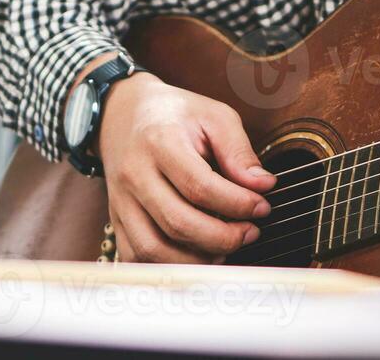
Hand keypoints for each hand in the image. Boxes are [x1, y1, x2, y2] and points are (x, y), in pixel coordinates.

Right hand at [92, 70, 274, 262]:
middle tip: (250, 232)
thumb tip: (263, 186)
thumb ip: (239, 151)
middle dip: (223, 237)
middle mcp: (135, 174)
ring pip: (154, 248)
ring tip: (226, 249)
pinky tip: (195, 256)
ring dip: (196, 259)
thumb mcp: (213, 116)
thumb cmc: (175, 115)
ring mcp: (121, 201)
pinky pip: (136, 256)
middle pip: (178, 223)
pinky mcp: (117, 219)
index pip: (199, 186)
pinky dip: (167, 266)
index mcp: (160, 142)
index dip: (236, 203)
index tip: (262, 207)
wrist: (124, 113)